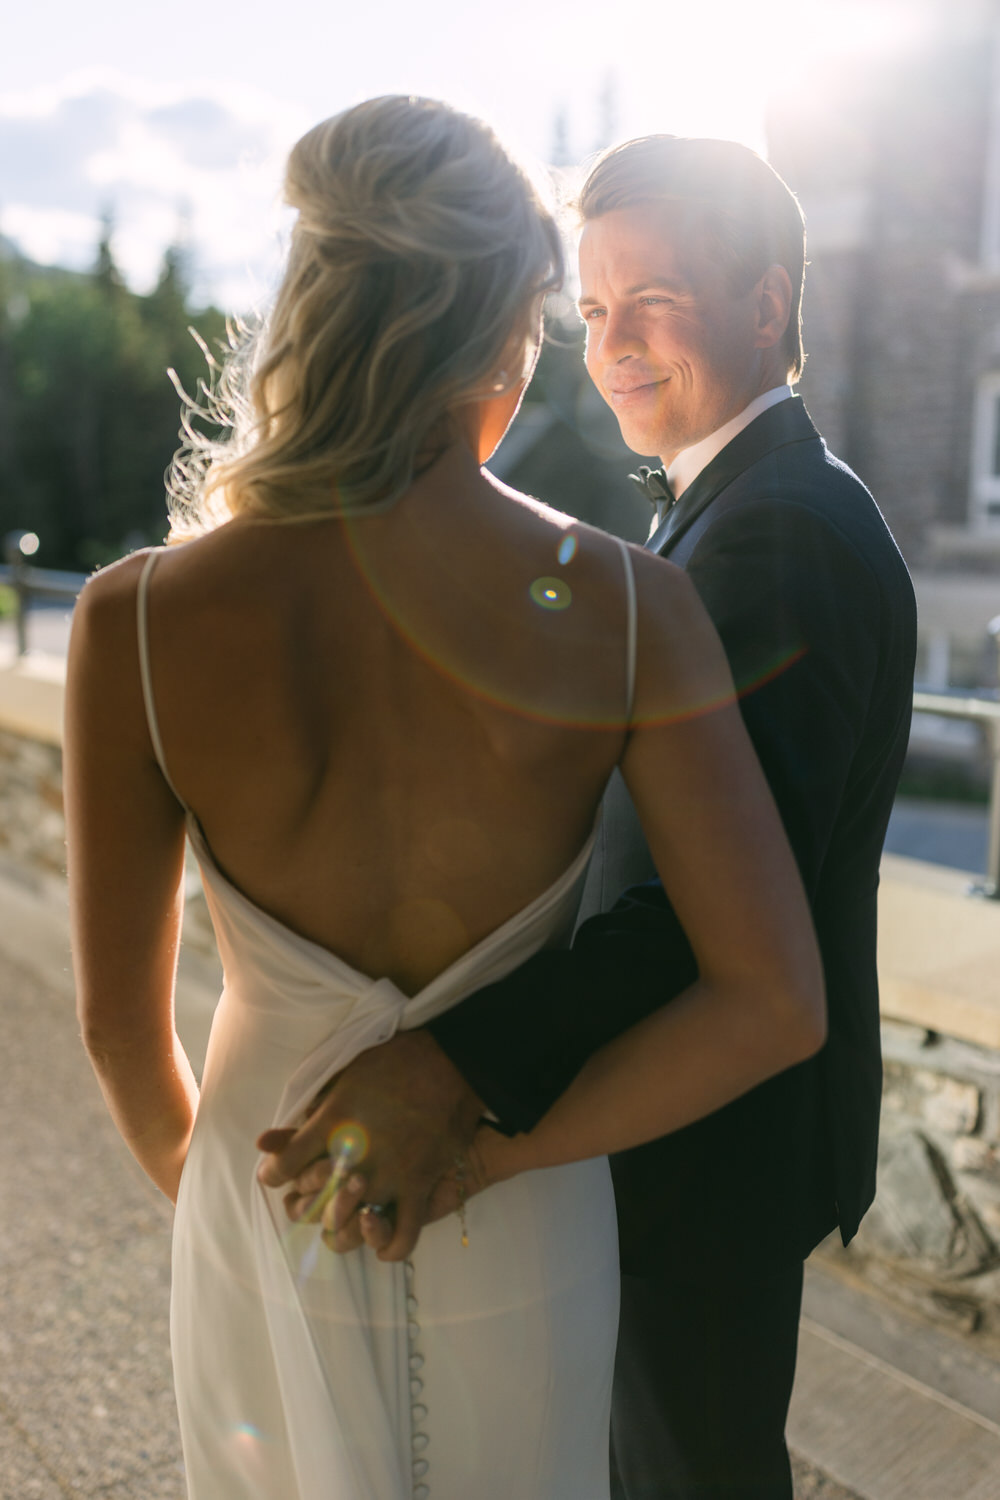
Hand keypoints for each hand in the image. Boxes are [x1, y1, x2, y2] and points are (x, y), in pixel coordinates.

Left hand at [255, 1029, 484, 1260]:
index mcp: (332, 1122)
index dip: (274, 1174)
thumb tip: (264, 1141)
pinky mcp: (418, 1185)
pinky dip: (387, 1246)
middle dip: (303, 1201)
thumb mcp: (345, 1076)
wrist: (453, 1063)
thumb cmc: (396, 1062)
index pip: (286, 1165)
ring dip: (339, 1221)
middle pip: (312, 1199)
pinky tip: (379, 1241)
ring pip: (347, 1222)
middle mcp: (354, 1154)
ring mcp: (387, 1174)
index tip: (275, 1175)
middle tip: (309, 1194)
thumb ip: (308, 1112)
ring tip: (339, 1213)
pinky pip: (401, 1235)